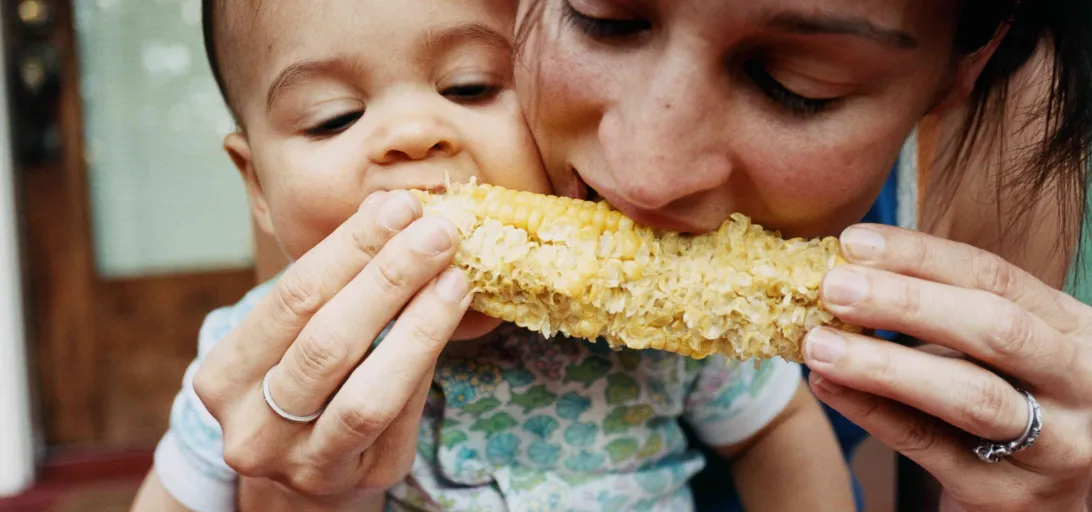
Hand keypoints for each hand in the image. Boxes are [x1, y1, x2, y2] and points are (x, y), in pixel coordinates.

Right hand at [193, 190, 477, 501]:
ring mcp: (304, 464)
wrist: (308, 475)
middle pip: (326, 342)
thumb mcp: (296, 335)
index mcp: (224, 377)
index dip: (349, 249)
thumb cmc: (305, 381)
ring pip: (366, 393)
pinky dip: (426, 362)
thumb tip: (395, 212)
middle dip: (388, 278)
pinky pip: (399, 417)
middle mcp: (253, 429)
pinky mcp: (359, 479)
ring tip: (454, 276)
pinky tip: (451, 318)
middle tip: (437, 232)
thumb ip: (335, 284)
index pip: (291, 298)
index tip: (397, 207)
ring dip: (418, 325)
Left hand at [804, 224, 1091, 511]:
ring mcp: (1053, 445)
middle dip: (906, 303)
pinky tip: (829, 388)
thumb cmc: (1015, 403)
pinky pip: (930, 446)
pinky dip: (873, 412)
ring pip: (969, 395)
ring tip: (819, 344)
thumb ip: (943, 314)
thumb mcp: (1003, 350)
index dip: (921, 257)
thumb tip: (847, 272)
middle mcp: (1077, 382)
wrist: (1049, 499)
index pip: (996, 276)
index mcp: (1071, 329)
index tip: (854, 242)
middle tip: (833, 288)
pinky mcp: (1007, 494)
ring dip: (883, 364)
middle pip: (995, 330)